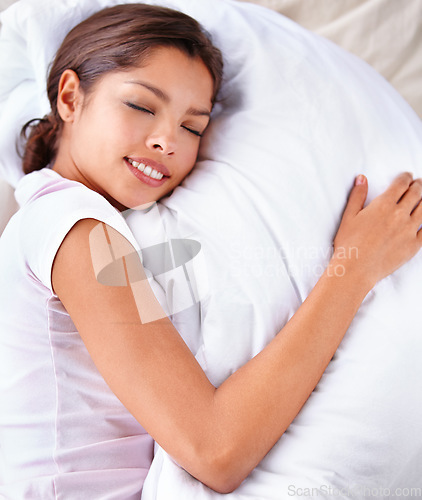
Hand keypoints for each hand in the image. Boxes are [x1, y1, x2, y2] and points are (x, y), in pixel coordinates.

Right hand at [333, 172, 421, 286]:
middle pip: (416, 193)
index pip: (401, 184)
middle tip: (417, 184)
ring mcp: (409, 230)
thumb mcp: (349, 217)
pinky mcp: (414, 245)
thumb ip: (357, 196)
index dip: (405, 178)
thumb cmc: (349, 244)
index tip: (407, 176)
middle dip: (418, 186)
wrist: (356, 269)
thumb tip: (362, 179)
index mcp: (383, 205)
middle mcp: (399, 215)